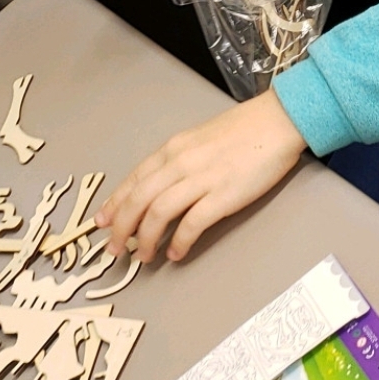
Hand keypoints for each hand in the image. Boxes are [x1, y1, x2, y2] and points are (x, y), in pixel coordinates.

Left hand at [94, 90, 307, 263]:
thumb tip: (159, 187)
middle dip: (121, 228)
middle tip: (114, 250)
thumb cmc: (241, 131)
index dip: (114, 203)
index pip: (133, 180)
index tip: (102, 222)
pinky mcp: (223, 195)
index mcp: (172, 149)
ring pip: (158, 213)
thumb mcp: (197, 140)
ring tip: (143, 257)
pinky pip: (192, 223)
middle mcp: (179, 163)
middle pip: (138, 199)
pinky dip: (179, 241)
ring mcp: (201, 179)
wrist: (276, 122)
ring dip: (145, 239)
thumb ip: (177, 161)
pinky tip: (176, 253)